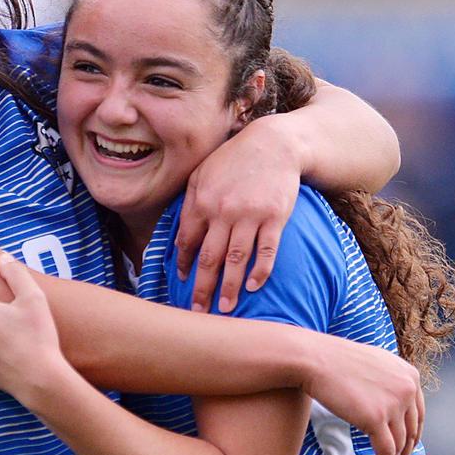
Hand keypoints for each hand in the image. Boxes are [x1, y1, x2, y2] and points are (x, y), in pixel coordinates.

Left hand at [175, 117, 299, 312]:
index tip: (182, 282)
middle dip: (202, 287)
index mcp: (202, 202)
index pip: (187, 241)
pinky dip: (260, 271)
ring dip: (229, 287)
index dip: (183, 264)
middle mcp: (223, 211)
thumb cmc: (233, 159)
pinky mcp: (275, 217)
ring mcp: (250, 215)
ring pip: (236, 259)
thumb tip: (179, 235)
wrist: (273, 143)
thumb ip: (189, 202)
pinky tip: (254, 287)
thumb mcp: (202, 173)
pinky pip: (267, 250)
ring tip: (226, 310)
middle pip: (209, 258)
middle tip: (198, 311)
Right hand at [302, 335, 423, 454]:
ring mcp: (393, 404)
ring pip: (399, 444)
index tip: (403, 448)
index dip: (411, 436)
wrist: (314, 358)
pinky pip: (385, 451)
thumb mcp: (374, 363)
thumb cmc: (335, 360)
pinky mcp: (376, 418)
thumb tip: (392, 403)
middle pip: (412, 431)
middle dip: (404, 453)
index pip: (418, 414)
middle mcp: (407, 389)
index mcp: (409, 375)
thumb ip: (389, 381)